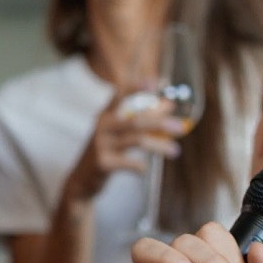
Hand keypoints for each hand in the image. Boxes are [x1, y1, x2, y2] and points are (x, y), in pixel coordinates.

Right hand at [64, 90, 187, 200]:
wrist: (82, 179)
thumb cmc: (107, 151)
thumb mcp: (120, 133)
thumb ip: (142, 118)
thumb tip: (169, 104)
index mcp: (106, 114)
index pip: (120, 94)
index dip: (137, 87)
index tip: (156, 84)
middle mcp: (102, 126)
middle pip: (135, 120)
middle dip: (160, 122)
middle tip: (180, 126)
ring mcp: (101, 144)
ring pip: (136, 140)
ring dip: (158, 146)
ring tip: (175, 151)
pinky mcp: (102, 163)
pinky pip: (128, 163)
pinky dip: (140, 166)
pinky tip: (144, 169)